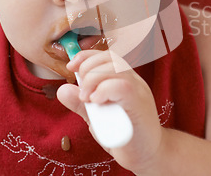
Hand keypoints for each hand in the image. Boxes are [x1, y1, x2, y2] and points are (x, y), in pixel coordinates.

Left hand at [57, 49, 162, 171]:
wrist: (147, 155)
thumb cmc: (124, 137)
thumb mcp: (97, 117)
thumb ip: (81, 104)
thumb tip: (63, 89)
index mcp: (124, 80)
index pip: (106, 57)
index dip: (86, 56)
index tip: (71, 66)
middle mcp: (134, 81)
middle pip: (110, 59)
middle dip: (88, 69)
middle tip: (82, 93)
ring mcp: (139, 91)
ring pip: (115, 68)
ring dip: (93, 80)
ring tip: (88, 99)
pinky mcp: (139, 104)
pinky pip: (122, 86)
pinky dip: (104, 90)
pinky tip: (97, 101)